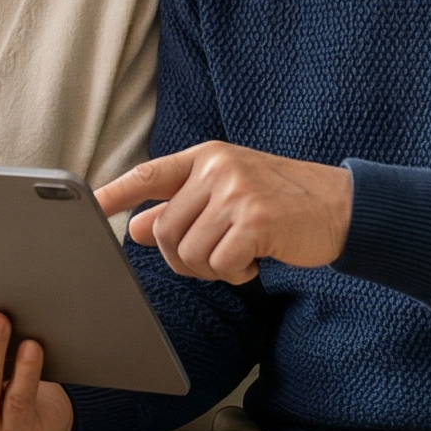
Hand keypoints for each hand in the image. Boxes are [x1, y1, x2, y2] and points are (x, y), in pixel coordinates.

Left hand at [92, 142, 352, 282]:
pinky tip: (255, 262)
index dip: (115, 192)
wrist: (341, 206)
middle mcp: (217, 169)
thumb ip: (182, 206)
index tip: (89, 205)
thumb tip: (134, 227)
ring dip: (211, 269)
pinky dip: (235, 274)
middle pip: (165, 231)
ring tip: (240, 256)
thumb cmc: (281, 202)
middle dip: (183, 258)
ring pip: (189, 252)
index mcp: (206, 157)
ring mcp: (236, 191)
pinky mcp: (255, 220)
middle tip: (216, 259)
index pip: (149, 174)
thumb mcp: (228, 193)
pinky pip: (220, 264)